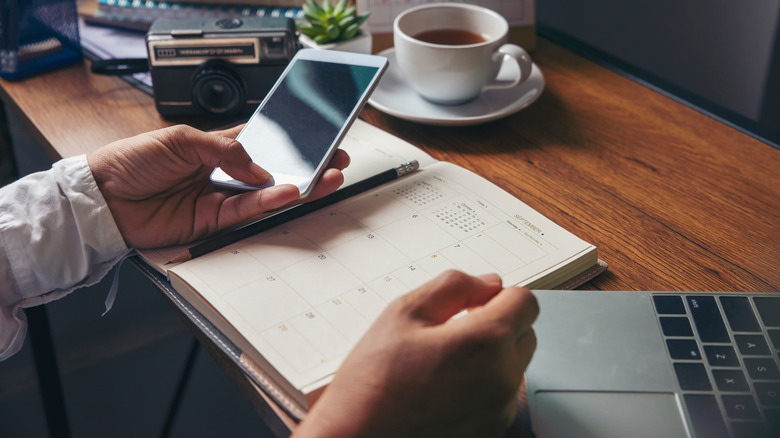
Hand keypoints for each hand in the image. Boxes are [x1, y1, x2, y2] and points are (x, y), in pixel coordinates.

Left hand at [88, 124, 348, 247]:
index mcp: (215, 146)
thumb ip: (225, 150)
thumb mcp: (180, 139)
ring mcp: (220, 198)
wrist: (103, 197)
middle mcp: (222, 173)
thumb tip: (261, 169)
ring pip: (267, 194)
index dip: (290, 142)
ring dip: (299, 186)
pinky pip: (248, 211)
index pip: (262, 143)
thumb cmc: (132, 160)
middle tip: (335, 162)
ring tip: (327, 178)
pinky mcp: (213, 222)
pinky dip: (271, 202)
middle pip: (273, 171)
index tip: (318, 139)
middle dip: (306, 167)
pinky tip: (292, 191)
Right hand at [295, 271, 537, 437]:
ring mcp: (499, 412)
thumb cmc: (372, 383)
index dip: (497, 295)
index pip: (525, 302)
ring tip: (441, 363)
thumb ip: (454, 287)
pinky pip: (499, 396)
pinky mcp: (491, 432)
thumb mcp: (404, 313)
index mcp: (486, 342)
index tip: (471, 304)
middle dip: (497, 324)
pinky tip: (442, 389)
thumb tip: (489, 284)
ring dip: (490, 356)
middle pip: (526, 334)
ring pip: (513, 366)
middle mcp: (503, 380)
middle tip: (451, 331)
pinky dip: (481, 386)